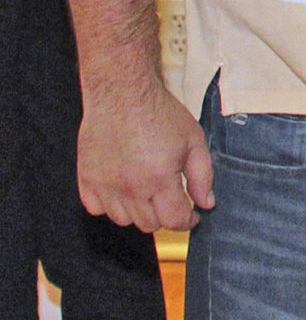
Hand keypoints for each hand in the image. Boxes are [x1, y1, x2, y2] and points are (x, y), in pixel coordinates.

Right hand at [79, 81, 214, 230]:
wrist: (122, 94)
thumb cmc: (160, 114)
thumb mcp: (194, 141)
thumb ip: (202, 176)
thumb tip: (206, 203)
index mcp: (159, 179)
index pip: (174, 221)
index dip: (187, 221)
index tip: (192, 215)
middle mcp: (130, 187)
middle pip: (149, 224)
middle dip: (165, 216)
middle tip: (171, 199)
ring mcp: (104, 185)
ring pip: (123, 220)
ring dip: (138, 212)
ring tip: (147, 191)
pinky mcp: (86, 179)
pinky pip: (96, 208)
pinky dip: (110, 205)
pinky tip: (122, 188)